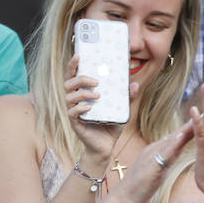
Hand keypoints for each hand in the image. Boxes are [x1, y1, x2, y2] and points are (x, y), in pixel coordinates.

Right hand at [63, 53, 126, 169]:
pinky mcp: (75, 123)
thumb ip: (127, 97)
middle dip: (80, 78)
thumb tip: (134, 85)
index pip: (74, 76)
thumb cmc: (110, 126)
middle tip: (95, 81)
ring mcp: (74, 112)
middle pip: (68, 83)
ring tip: (97, 95)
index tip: (79, 55)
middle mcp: (76, 101)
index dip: (73, 64)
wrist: (105, 147)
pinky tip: (90, 108)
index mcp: (83, 93)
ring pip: (69, 96)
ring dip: (83, 93)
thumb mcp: (121, 110)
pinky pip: (72, 112)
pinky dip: (80, 108)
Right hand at [110, 122, 194, 202]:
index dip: (191, 128)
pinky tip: (180, 137)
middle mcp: (154, 149)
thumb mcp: (158, 169)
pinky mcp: (151, 166)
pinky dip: (172, 145)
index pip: (177, 137)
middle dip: (191, 123)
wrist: (124, 198)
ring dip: (184, 129)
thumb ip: (167, 158)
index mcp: (157, 150)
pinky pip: (163, 154)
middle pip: (176, 134)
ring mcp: (151, 156)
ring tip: (197, 119)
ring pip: (171, 141)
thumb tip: (177, 149)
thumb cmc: (140, 187)